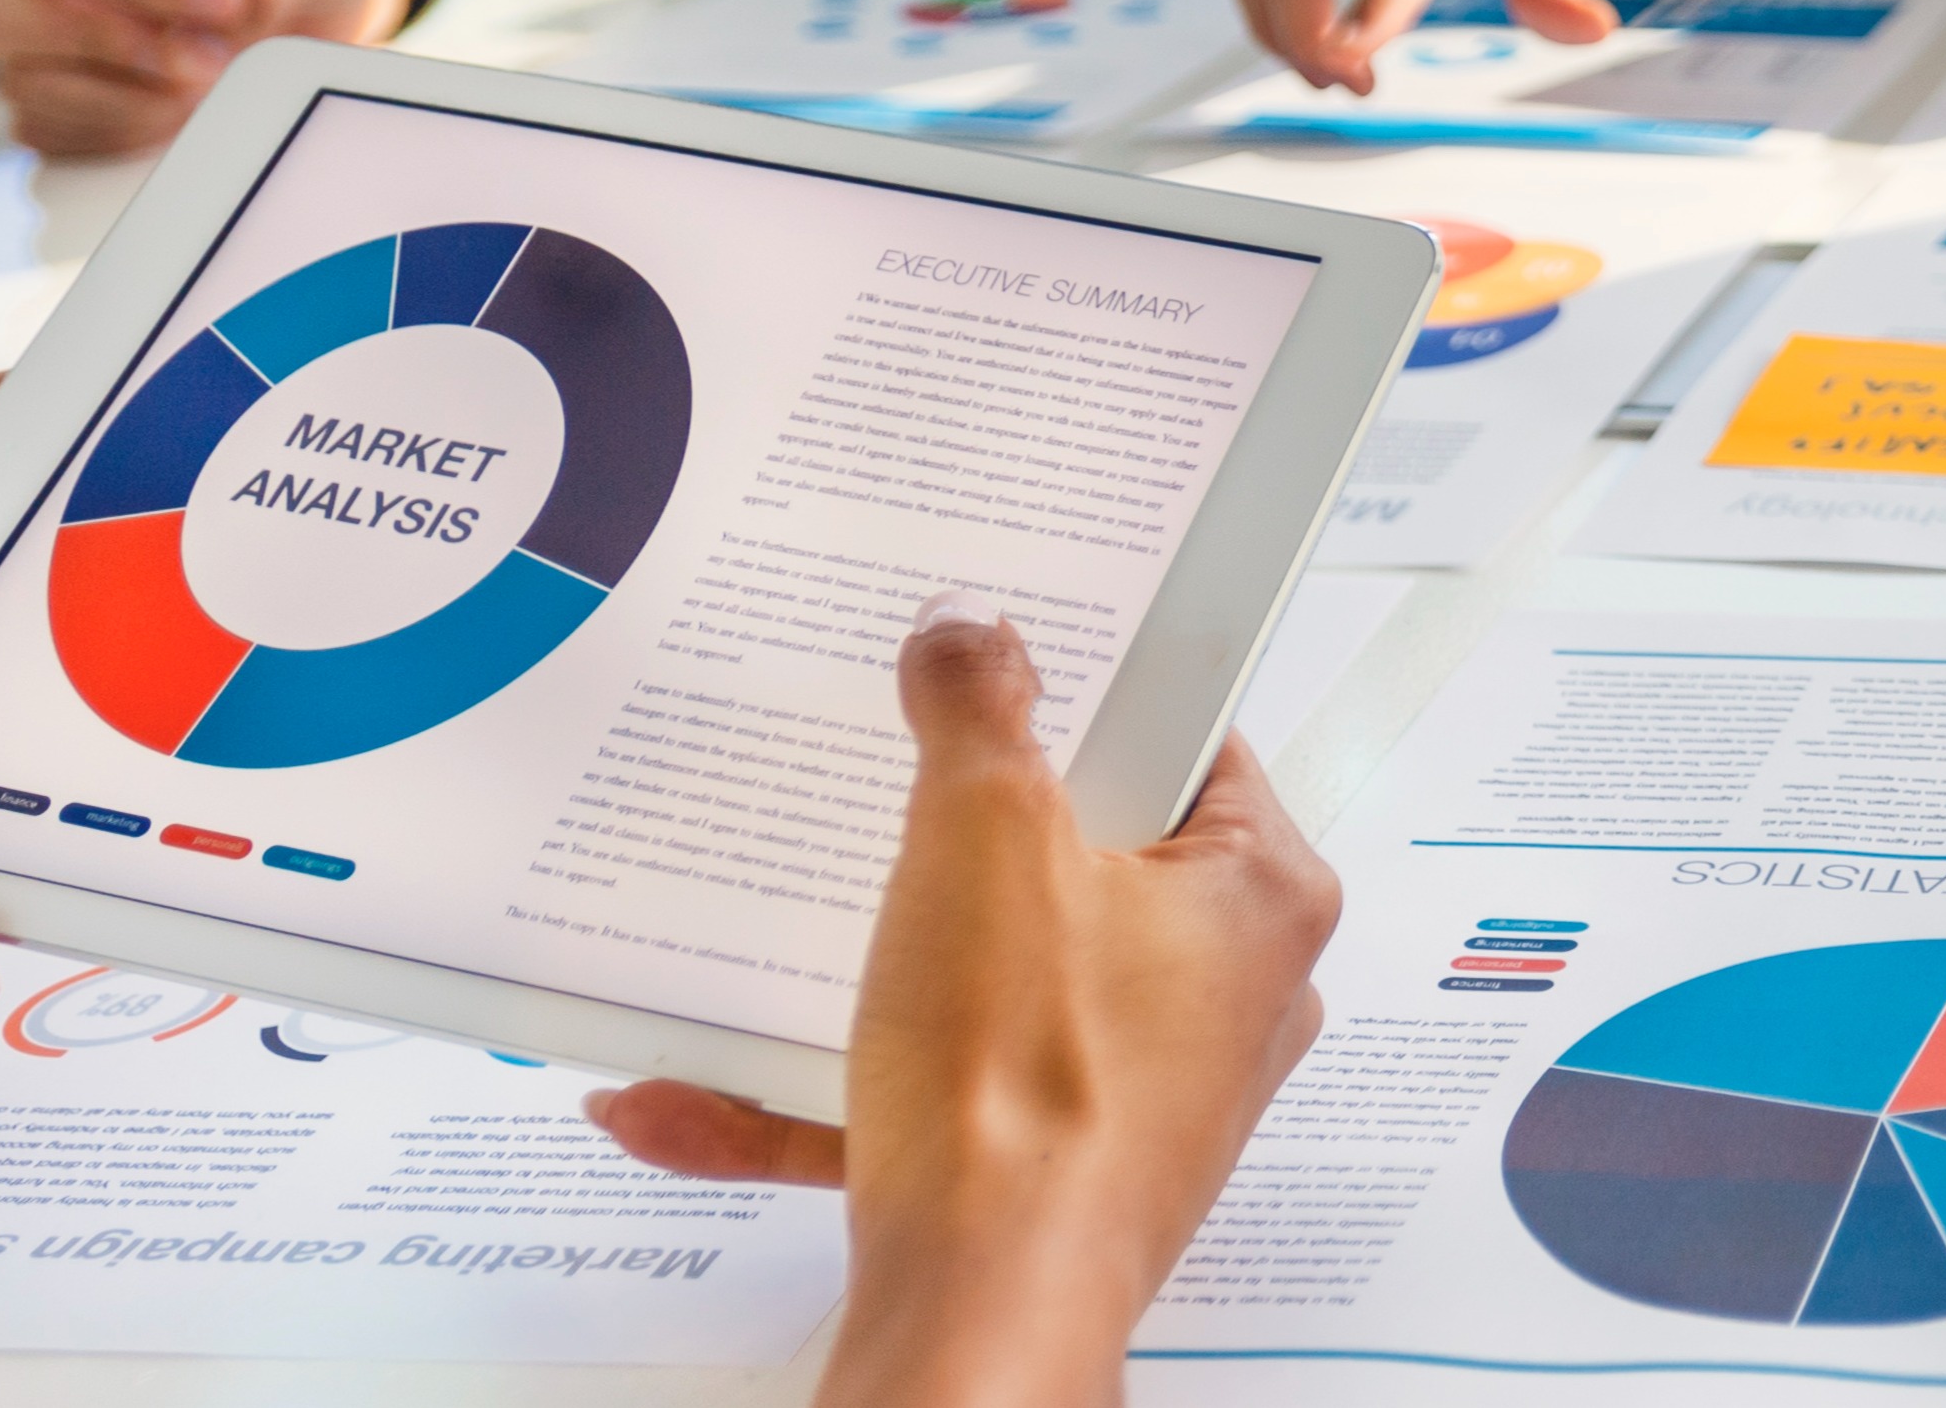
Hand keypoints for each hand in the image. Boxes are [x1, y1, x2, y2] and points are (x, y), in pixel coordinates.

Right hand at [0, 0, 418, 155]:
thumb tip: (215, 40)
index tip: (228, 5)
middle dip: (109, 47)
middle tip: (207, 62)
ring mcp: (33, 37)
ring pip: (28, 83)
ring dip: (130, 101)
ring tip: (213, 86)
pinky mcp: (49, 99)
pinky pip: (51, 133)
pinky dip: (121, 135)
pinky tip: (183, 114)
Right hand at [583, 599, 1338, 1407]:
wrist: (980, 1312)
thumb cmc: (1023, 1100)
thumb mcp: (983, 841)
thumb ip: (977, 713)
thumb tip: (972, 634)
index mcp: (1259, 896)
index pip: (1190, 740)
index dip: (1090, 698)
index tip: (1007, 674)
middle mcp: (1229, 993)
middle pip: (1088, 857)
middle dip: (963, 838)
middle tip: (885, 799)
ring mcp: (1146, 1084)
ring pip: (997, 981)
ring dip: (868, 971)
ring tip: (777, 936)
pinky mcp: (1061, 1160)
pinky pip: (938, 1091)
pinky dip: (827, 1090)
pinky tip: (686, 1093)